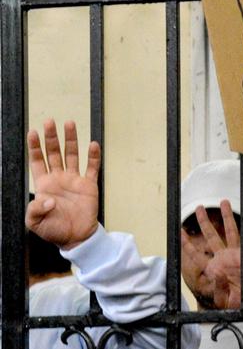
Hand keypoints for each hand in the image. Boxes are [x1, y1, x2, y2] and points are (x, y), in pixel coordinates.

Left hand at [26, 120, 99, 250]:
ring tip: (70, 124)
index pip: (38, 161)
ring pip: (72, 155)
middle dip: (52, 137)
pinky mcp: (89, 185)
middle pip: (54, 153)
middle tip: (50, 122)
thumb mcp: (35, 223)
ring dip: (71, 140)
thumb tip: (47, 199)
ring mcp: (74, 180)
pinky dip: (93, 156)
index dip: (35, 147)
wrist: (76, 237)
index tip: (33, 132)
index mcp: (44, 185)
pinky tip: (93, 145)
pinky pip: (92, 168)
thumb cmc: (54, 230)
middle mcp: (59, 178)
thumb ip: (35, 210)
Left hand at [181, 200, 242, 308]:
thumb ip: (219, 288)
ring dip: (225, 217)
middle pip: (211, 237)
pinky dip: (241, 228)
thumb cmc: (239, 304)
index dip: (187, 243)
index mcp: (213, 270)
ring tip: (223, 202)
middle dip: (204, 222)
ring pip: (228, 232)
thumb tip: (217, 273)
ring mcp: (235, 255)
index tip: (180, 231)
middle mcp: (222, 260)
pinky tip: (241, 217)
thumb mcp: (225, 301)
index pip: (196, 254)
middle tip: (199, 208)